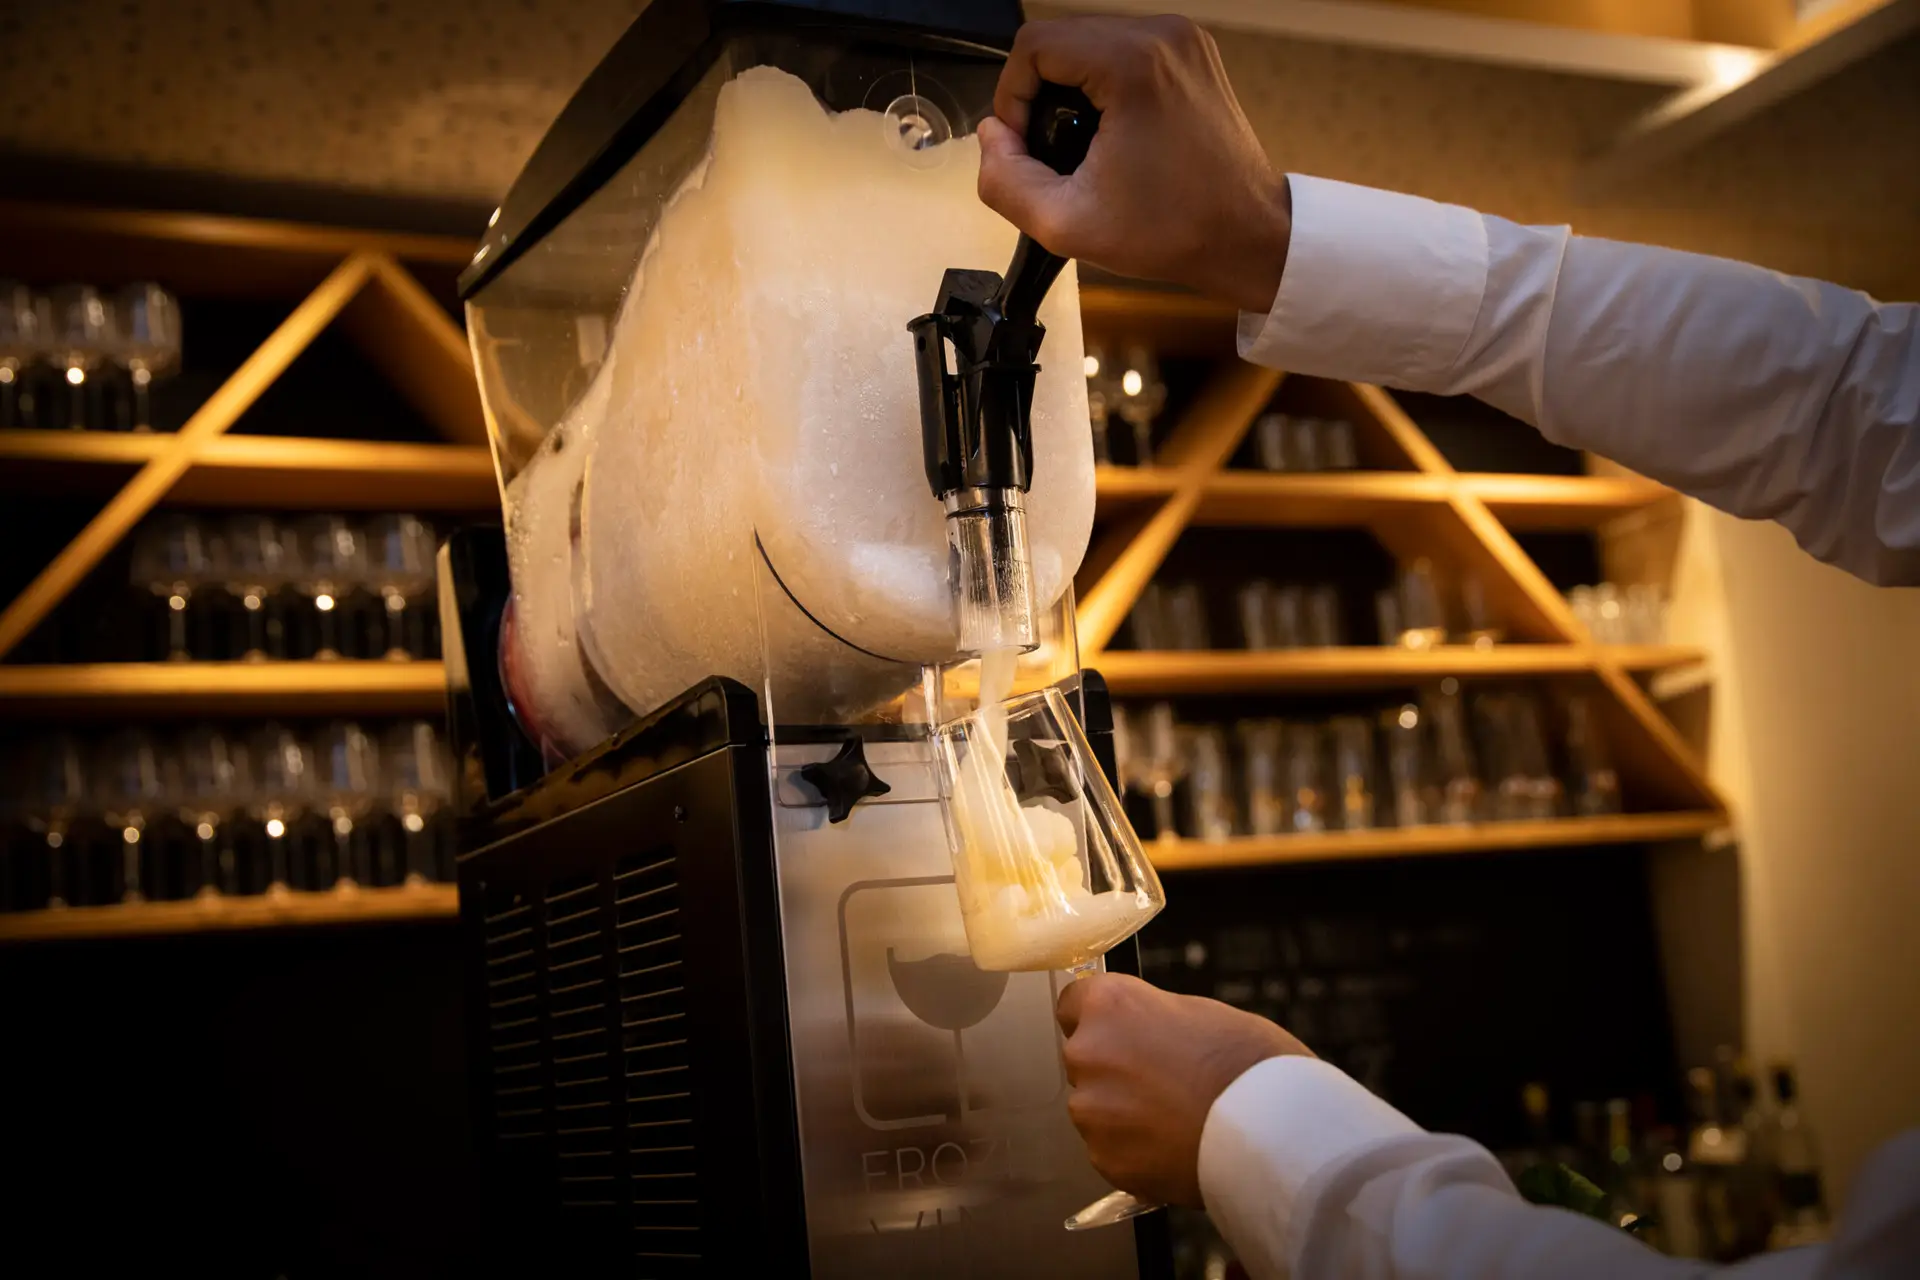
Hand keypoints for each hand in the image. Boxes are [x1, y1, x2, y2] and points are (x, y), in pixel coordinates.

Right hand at [978, 15, 1291, 314]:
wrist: (1250, 236)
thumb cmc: (1172, 231)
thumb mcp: (1065, 223)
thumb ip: (1005, 180)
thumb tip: (991, 136)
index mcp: (1132, 62)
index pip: (1035, 46)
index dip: (1011, 97)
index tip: (1025, 148)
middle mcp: (1161, 35)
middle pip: (1061, 40)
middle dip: (1040, 95)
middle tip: (1050, 154)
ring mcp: (1182, 39)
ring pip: (1090, 44)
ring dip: (1070, 91)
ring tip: (1081, 149)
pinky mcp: (1192, 53)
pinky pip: (1123, 53)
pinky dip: (1103, 87)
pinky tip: (1110, 136)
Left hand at [1057, 972, 1310, 1206]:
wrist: (1271, 1132)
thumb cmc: (1248, 1064)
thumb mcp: (1200, 1013)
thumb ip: (1152, 1019)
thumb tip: (1141, 1029)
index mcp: (1109, 1006)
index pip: (1072, 1004)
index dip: (1099, 1019)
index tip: (1119, 1031)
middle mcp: (1087, 1053)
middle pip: (1083, 1058)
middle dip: (1113, 1068)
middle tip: (1161, 1080)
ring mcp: (1092, 1110)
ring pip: (1095, 1107)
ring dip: (1121, 1112)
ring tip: (1173, 1118)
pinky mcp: (1104, 1158)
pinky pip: (1110, 1148)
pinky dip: (1133, 1149)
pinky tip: (1173, 1146)